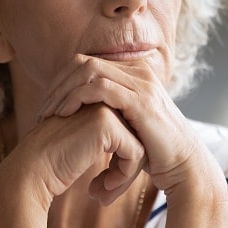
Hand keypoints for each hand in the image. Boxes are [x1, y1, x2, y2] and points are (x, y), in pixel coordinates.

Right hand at [3, 103, 145, 207]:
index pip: (129, 131)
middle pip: (137, 136)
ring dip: (127, 175)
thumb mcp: (86, 147)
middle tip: (106, 191)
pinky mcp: (106, 124)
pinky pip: (136, 153)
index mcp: (97, 100)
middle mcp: (103, 99)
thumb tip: (141, 153)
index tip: (106, 183)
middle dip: (127, 169)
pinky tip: (103, 187)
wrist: (30, 172)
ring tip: (104, 192)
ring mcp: (104, 108)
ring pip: (140, 145)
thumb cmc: (55, 165)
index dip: (123, 161)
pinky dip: (125, 175)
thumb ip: (110, 142)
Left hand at [37, 54, 219, 196]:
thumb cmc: (155, 152)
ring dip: (64, 91)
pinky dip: (77, 98)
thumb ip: (104, 118)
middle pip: (83, 62)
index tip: (47, 107)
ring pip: (89, 70)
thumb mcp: (125, 128)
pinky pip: (101, 87)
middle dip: (58, 84)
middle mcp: (138, 71)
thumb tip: (74, 123)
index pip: (86, 63)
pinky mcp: (141, 100)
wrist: (183, 165)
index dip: (61, 81)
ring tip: (51, 114)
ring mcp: (141, 83)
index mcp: (133, 73)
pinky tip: (66, 115)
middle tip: (43, 110)